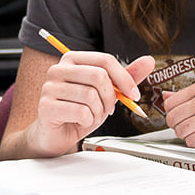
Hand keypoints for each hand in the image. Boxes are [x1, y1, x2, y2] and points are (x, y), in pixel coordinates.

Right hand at [27, 50, 154, 155]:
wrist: (57, 134)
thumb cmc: (80, 111)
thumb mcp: (106, 93)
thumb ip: (125, 77)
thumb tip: (149, 61)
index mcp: (72, 60)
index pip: (105, 60)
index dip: (124, 78)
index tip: (134, 94)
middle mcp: (57, 69)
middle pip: (99, 76)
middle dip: (110, 98)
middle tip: (106, 109)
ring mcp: (49, 87)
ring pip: (90, 96)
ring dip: (98, 112)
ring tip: (90, 116)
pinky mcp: (46, 106)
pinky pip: (81, 112)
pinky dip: (88, 121)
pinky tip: (80, 122)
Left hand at [163, 79, 194, 147]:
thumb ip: (191, 96)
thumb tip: (165, 96)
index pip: (171, 103)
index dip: (174, 114)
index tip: (183, 118)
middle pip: (173, 118)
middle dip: (180, 126)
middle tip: (194, 128)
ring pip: (181, 131)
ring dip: (189, 136)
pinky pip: (193, 143)